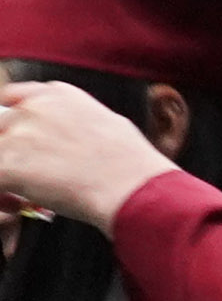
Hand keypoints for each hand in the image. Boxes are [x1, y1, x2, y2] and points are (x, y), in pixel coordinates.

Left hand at [0, 77, 167, 231]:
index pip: (12, 96)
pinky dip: (1, 196)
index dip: (10, 118)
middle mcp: (34, 108)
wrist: (130, 185)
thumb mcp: (105, 122)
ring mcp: (18, 135)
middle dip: (8, 149)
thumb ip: (70, 121)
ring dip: (4, 174)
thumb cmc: (128, 161)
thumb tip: (59, 138)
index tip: (11, 135)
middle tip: (21, 171)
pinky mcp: (7, 166)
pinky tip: (18, 206)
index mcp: (58, 94)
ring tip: (18, 194)